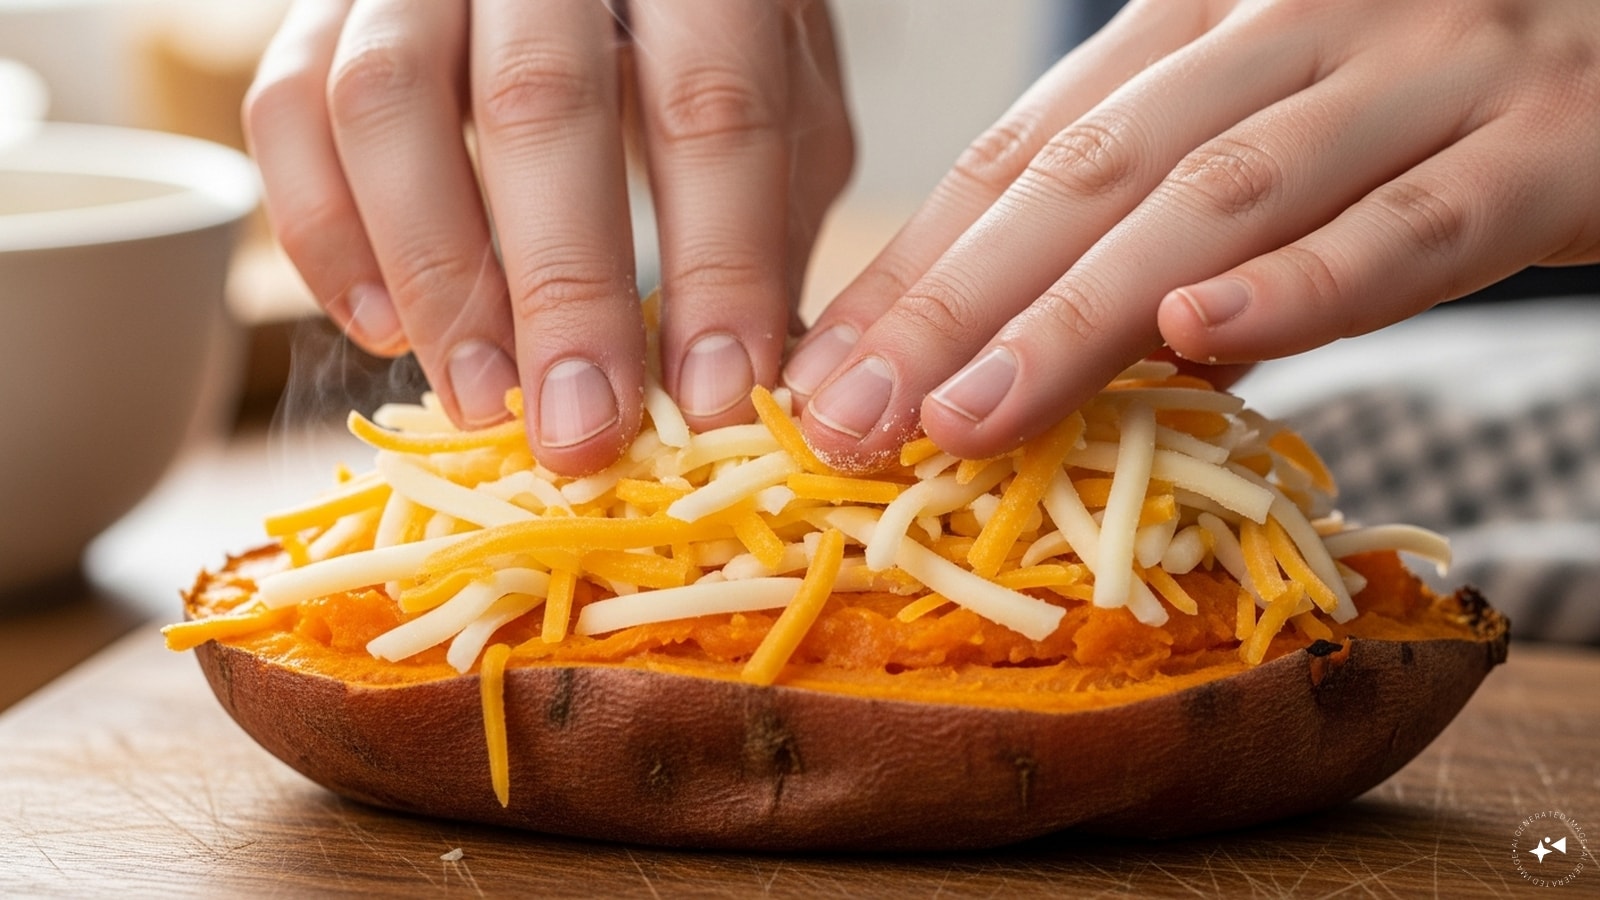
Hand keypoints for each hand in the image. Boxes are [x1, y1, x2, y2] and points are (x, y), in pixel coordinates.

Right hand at [245, 0, 851, 473]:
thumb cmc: (702, 34)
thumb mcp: (782, 96)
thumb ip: (773, 211)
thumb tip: (748, 382)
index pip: (710, 104)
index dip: (716, 260)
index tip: (712, 397)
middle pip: (537, 101)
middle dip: (563, 286)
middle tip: (579, 428)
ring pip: (385, 98)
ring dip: (431, 273)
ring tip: (480, 396)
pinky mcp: (322, 4)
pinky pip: (287, 105)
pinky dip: (322, 232)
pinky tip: (382, 330)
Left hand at [784, 0, 1599, 470]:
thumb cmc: (1438, 95)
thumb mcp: (1279, 121)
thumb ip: (1159, 206)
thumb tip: (1024, 341)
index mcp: (1206, 16)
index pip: (1024, 147)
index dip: (917, 264)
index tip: (827, 372)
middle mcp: (1296, 23)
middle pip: (1089, 170)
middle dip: (956, 304)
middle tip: (852, 418)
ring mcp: (1423, 70)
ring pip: (1218, 197)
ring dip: (1081, 313)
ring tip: (971, 414)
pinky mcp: (1545, 141)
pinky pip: (1410, 223)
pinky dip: (1302, 285)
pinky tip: (1201, 341)